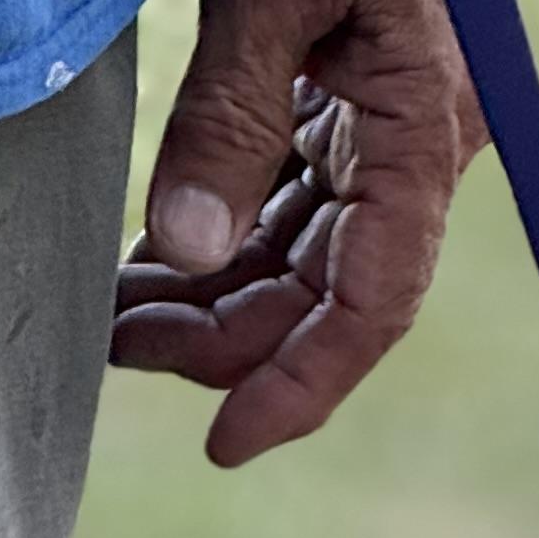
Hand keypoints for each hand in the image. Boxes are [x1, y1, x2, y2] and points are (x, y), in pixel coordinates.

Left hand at [112, 0, 486, 467]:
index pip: (371, 303)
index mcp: (420, 128)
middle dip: (225, 337)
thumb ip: (228, 113)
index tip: (223, 442)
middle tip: (118, 350)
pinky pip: (285, 198)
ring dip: (212, 295)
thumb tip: (180, 252)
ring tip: (117, 318)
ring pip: (299, 252)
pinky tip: (153, 260)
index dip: (299, 385)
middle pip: (326, 291)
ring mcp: (377, 123)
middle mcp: (410, 143)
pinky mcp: (341, 95)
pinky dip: (220, 235)